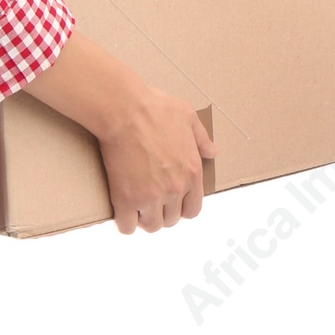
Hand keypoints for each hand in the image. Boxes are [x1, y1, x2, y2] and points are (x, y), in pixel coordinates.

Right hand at [96, 84, 213, 234]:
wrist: (125, 111)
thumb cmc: (154, 109)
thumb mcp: (188, 116)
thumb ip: (202, 138)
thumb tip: (212, 152)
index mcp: (192, 173)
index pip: (193, 209)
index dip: (180, 208)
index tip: (169, 201)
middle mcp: (175, 189)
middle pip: (171, 219)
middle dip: (161, 213)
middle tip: (148, 202)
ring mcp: (151, 196)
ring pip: (151, 226)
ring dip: (143, 219)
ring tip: (135, 209)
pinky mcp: (126, 198)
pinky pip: (127, 226)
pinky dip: (124, 223)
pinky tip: (121, 213)